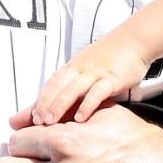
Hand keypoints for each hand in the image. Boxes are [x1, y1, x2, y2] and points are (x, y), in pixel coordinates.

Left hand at [30, 36, 149, 123]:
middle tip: (35, 121)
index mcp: (73, 67)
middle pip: (57, 86)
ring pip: (72, 89)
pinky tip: (80, 118)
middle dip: (44, 104)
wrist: (134, 41)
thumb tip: (62, 100)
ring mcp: (95, 72)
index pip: (51, 83)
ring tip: (49, 122)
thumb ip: (75, 83)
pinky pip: (97, 92)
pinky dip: (87, 104)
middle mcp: (80, 68)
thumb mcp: (88, 67)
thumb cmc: (109, 57)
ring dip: (59, 105)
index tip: (29, 115)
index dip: (40, 99)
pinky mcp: (112, 78)